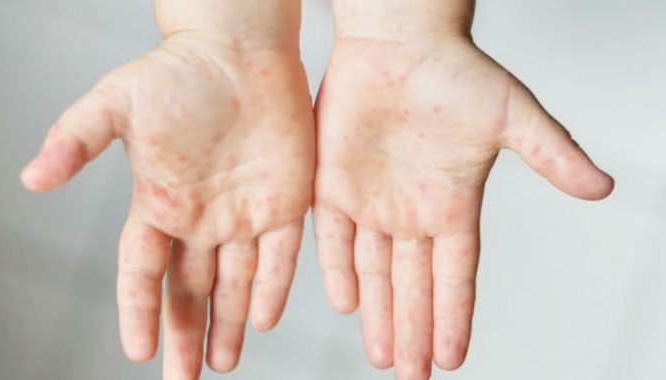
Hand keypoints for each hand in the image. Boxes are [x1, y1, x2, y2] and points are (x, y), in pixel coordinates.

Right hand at [21, 32, 313, 378]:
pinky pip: (279, 256)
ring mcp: (243, 213)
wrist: (239, 50)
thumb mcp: (118, 102)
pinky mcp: (283, 202)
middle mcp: (200, 218)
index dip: (138, 310)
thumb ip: (76, 139)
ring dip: (228, 324)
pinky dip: (271, 287)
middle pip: (188, 289)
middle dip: (184, 335)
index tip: (138, 350)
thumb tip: (31, 179)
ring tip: (222, 362)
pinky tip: (262, 319)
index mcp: (159, 203)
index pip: (142, 270)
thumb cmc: (178, 72)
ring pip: (234, 283)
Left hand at [314, 35, 612, 378]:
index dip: (454, 316)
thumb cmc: (455, 71)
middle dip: (413, 331)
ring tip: (385, 357)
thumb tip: (602, 188)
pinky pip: (334, 238)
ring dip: (379, 315)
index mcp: (452, 204)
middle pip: (413, 286)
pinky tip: (348, 304)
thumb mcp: (512, 116)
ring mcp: (371, 201)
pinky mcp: (334, 184)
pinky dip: (338, 271)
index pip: (456, 276)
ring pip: (374, 272)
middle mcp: (411, 211)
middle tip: (412, 376)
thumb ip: (552, 154)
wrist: (397, 41)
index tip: (451, 358)